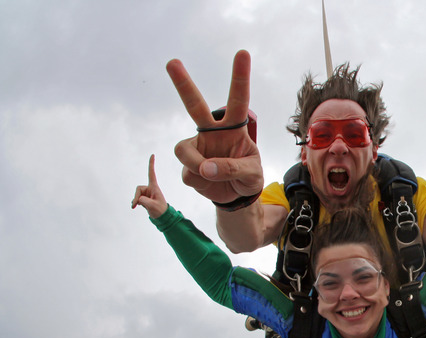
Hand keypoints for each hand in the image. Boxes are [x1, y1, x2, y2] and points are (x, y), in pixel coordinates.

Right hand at [132, 155, 167, 218]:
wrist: (162, 217)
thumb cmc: (160, 210)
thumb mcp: (152, 206)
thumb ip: (144, 201)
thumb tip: (138, 199)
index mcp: (154, 187)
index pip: (151, 174)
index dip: (151, 164)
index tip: (152, 155)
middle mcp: (150, 188)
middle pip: (138, 189)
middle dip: (136, 196)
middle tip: (136, 204)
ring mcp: (146, 193)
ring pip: (137, 194)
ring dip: (136, 200)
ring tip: (138, 207)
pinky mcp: (144, 197)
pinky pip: (136, 198)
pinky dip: (135, 202)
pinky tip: (135, 206)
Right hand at [166, 50, 262, 203]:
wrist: (236, 196)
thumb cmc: (249, 177)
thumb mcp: (253, 174)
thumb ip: (234, 169)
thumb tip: (206, 167)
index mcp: (234, 128)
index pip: (239, 99)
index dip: (240, 77)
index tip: (242, 53)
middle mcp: (213, 133)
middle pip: (195, 105)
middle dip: (183, 84)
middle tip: (172, 62)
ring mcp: (198, 148)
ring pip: (183, 150)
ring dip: (195, 165)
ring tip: (210, 175)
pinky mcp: (188, 166)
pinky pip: (188, 173)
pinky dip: (200, 183)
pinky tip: (209, 183)